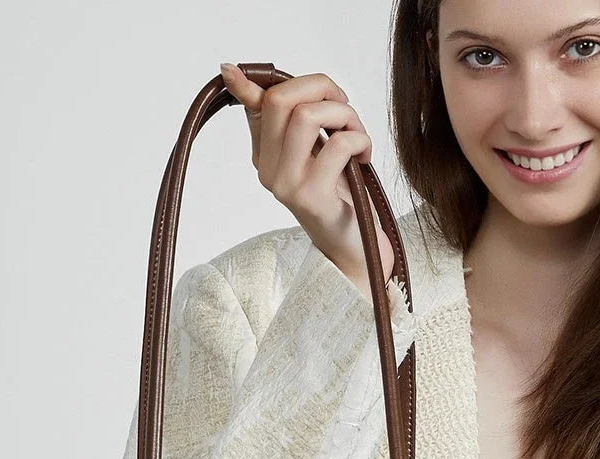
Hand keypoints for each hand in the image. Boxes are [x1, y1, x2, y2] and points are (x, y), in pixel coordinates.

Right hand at [219, 63, 394, 289]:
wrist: (353, 249)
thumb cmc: (341, 197)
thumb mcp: (318, 153)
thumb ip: (302, 121)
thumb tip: (276, 85)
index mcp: (266, 155)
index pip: (254, 106)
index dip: (250, 82)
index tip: (235, 69)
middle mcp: (269, 169)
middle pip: (280, 99)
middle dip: (321, 87)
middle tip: (344, 107)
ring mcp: (287, 184)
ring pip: (307, 115)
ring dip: (344, 114)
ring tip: (356, 134)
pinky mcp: (311, 196)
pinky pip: (338, 144)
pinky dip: (360, 140)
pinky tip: (363, 157)